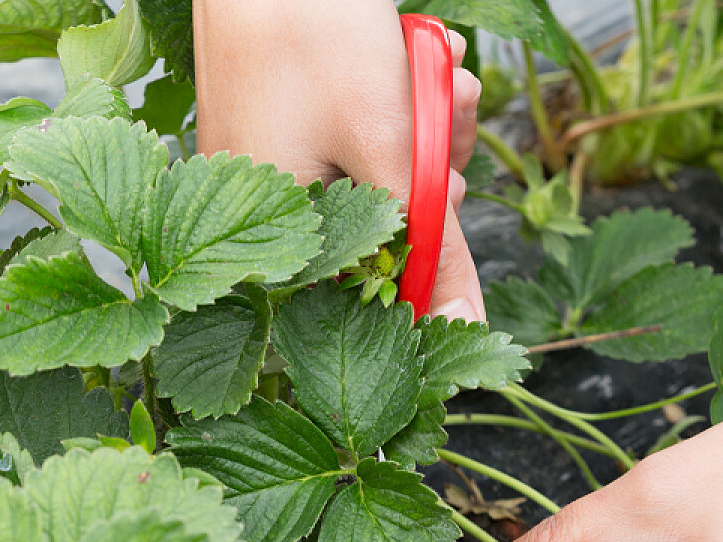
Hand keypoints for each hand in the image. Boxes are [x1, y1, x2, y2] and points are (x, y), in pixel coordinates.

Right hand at [193, 0, 485, 320]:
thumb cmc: (313, 33)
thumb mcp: (391, 144)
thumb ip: (432, 245)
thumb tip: (461, 326)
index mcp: (269, 237)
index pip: (362, 292)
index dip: (423, 255)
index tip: (450, 205)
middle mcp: (261, 210)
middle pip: (378, 231)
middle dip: (431, 174)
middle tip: (445, 116)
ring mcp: (270, 164)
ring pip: (377, 176)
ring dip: (426, 128)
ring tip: (435, 72)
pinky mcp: (283, 126)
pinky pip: (355, 138)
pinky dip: (397, 104)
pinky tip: (416, 60)